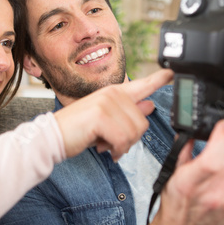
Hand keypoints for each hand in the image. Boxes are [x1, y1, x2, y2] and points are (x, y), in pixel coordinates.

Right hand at [54, 69, 173, 159]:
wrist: (52, 136)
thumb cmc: (79, 130)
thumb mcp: (107, 121)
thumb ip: (128, 113)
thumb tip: (150, 105)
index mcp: (115, 93)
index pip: (142, 84)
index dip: (158, 79)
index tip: (171, 73)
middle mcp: (112, 93)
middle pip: (142, 123)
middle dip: (130, 139)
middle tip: (111, 141)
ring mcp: (106, 102)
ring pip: (134, 133)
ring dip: (122, 146)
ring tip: (105, 144)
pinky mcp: (100, 116)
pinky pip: (122, 140)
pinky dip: (116, 151)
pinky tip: (105, 150)